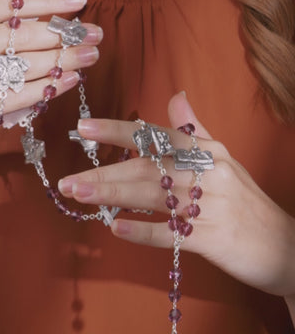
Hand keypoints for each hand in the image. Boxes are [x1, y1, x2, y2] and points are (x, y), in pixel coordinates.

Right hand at [0, 0, 102, 167]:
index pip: (9, 4)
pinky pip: (18, 96)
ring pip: (25, 66)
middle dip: (65, 34)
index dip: (48, 1)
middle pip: (23, 36)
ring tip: (91, 55)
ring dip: (65, 60)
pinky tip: (71, 79)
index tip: (80, 1)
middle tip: (96, 33)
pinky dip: (48, 88)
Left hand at [58, 92, 294, 298]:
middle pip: (148, 169)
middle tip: (68, 180)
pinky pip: (172, 235)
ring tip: (80, 195)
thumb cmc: (244, 198)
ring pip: (154, 197)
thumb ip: (194, 128)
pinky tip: (117, 229)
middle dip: (105, 173)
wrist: (285, 244)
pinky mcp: (214, 240)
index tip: (84, 128)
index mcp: (207, 151)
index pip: (158, 135)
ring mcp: (211, 207)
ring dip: (114, 196)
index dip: (120, 131)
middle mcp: (208, 173)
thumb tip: (176, 95)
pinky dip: (144, 231)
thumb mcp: (223, 157)